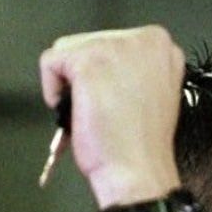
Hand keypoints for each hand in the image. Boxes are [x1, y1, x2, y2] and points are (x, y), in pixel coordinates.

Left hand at [39, 26, 185, 207]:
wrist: (138, 171)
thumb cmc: (142, 144)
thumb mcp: (150, 91)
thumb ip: (132, 67)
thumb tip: (105, 62)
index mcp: (161, 46)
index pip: (111, 42)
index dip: (106, 73)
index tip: (116, 97)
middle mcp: (143, 40)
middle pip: (88, 41)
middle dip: (87, 77)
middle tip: (106, 109)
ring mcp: (116, 48)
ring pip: (68, 50)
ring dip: (72, 84)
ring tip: (95, 110)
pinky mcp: (89, 62)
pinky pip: (50, 63)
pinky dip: (53, 91)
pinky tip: (79, 112)